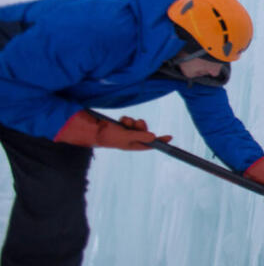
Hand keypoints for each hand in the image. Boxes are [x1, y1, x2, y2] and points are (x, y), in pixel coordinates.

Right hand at [55, 111, 170, 149]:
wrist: (92, 129)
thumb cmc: (107, 136)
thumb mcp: (124, 137)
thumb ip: (139, 136)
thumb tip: (153, 137)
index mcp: (132, 146)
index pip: (149, 144)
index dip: (159, 141)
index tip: (170, 137)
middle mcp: (130, 139)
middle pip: (144, 132)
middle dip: (142, 126)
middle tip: (137, 123)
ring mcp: (125, 132)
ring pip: (137, 125)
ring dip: (133, 122)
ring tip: (126, 122)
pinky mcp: (121, 126)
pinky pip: (129, 121)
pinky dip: (127, 120)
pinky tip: (122, 120)